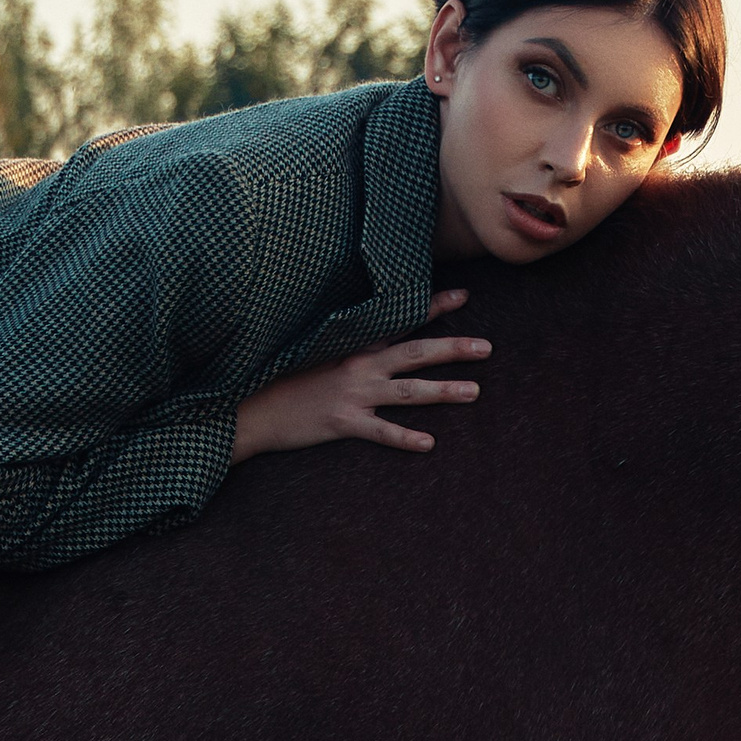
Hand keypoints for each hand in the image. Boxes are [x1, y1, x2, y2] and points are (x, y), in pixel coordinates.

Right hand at [229, 290, 488, 462]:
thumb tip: (374, 339)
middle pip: (416, 353)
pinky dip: (404, 438)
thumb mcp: (316, 351)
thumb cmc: (282, 378)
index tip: (464, 296)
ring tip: (475, 391)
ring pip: (408, 391)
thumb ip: (347, 344)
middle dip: (453, 349)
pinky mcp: (343, 422)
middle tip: (488, 346)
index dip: (433, 307)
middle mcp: (360, 366)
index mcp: (355, 346)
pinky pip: (380, 431)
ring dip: (443, 390)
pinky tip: (428, 444)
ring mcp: (353, 394)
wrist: (252, 405)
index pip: (402, 322)